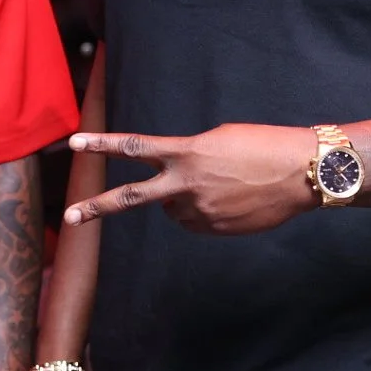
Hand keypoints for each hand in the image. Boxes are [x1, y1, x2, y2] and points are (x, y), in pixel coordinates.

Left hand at [63, 124, 317, 233]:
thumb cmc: (263, 145)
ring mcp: (200, 211)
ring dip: (183, 200)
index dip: (101, 143)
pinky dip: (204, 212)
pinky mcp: (215, 229)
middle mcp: (186, 184)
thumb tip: (174, 188)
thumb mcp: (217, 140)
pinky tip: (231, 200)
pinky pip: (196, 222)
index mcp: (186, 152)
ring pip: (173, 210)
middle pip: (132, 197)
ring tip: (219, 185)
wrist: (302, 172)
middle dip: (97, 207)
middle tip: (69, 216)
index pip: (134, 146)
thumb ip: (187, 158)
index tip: (74, 142)